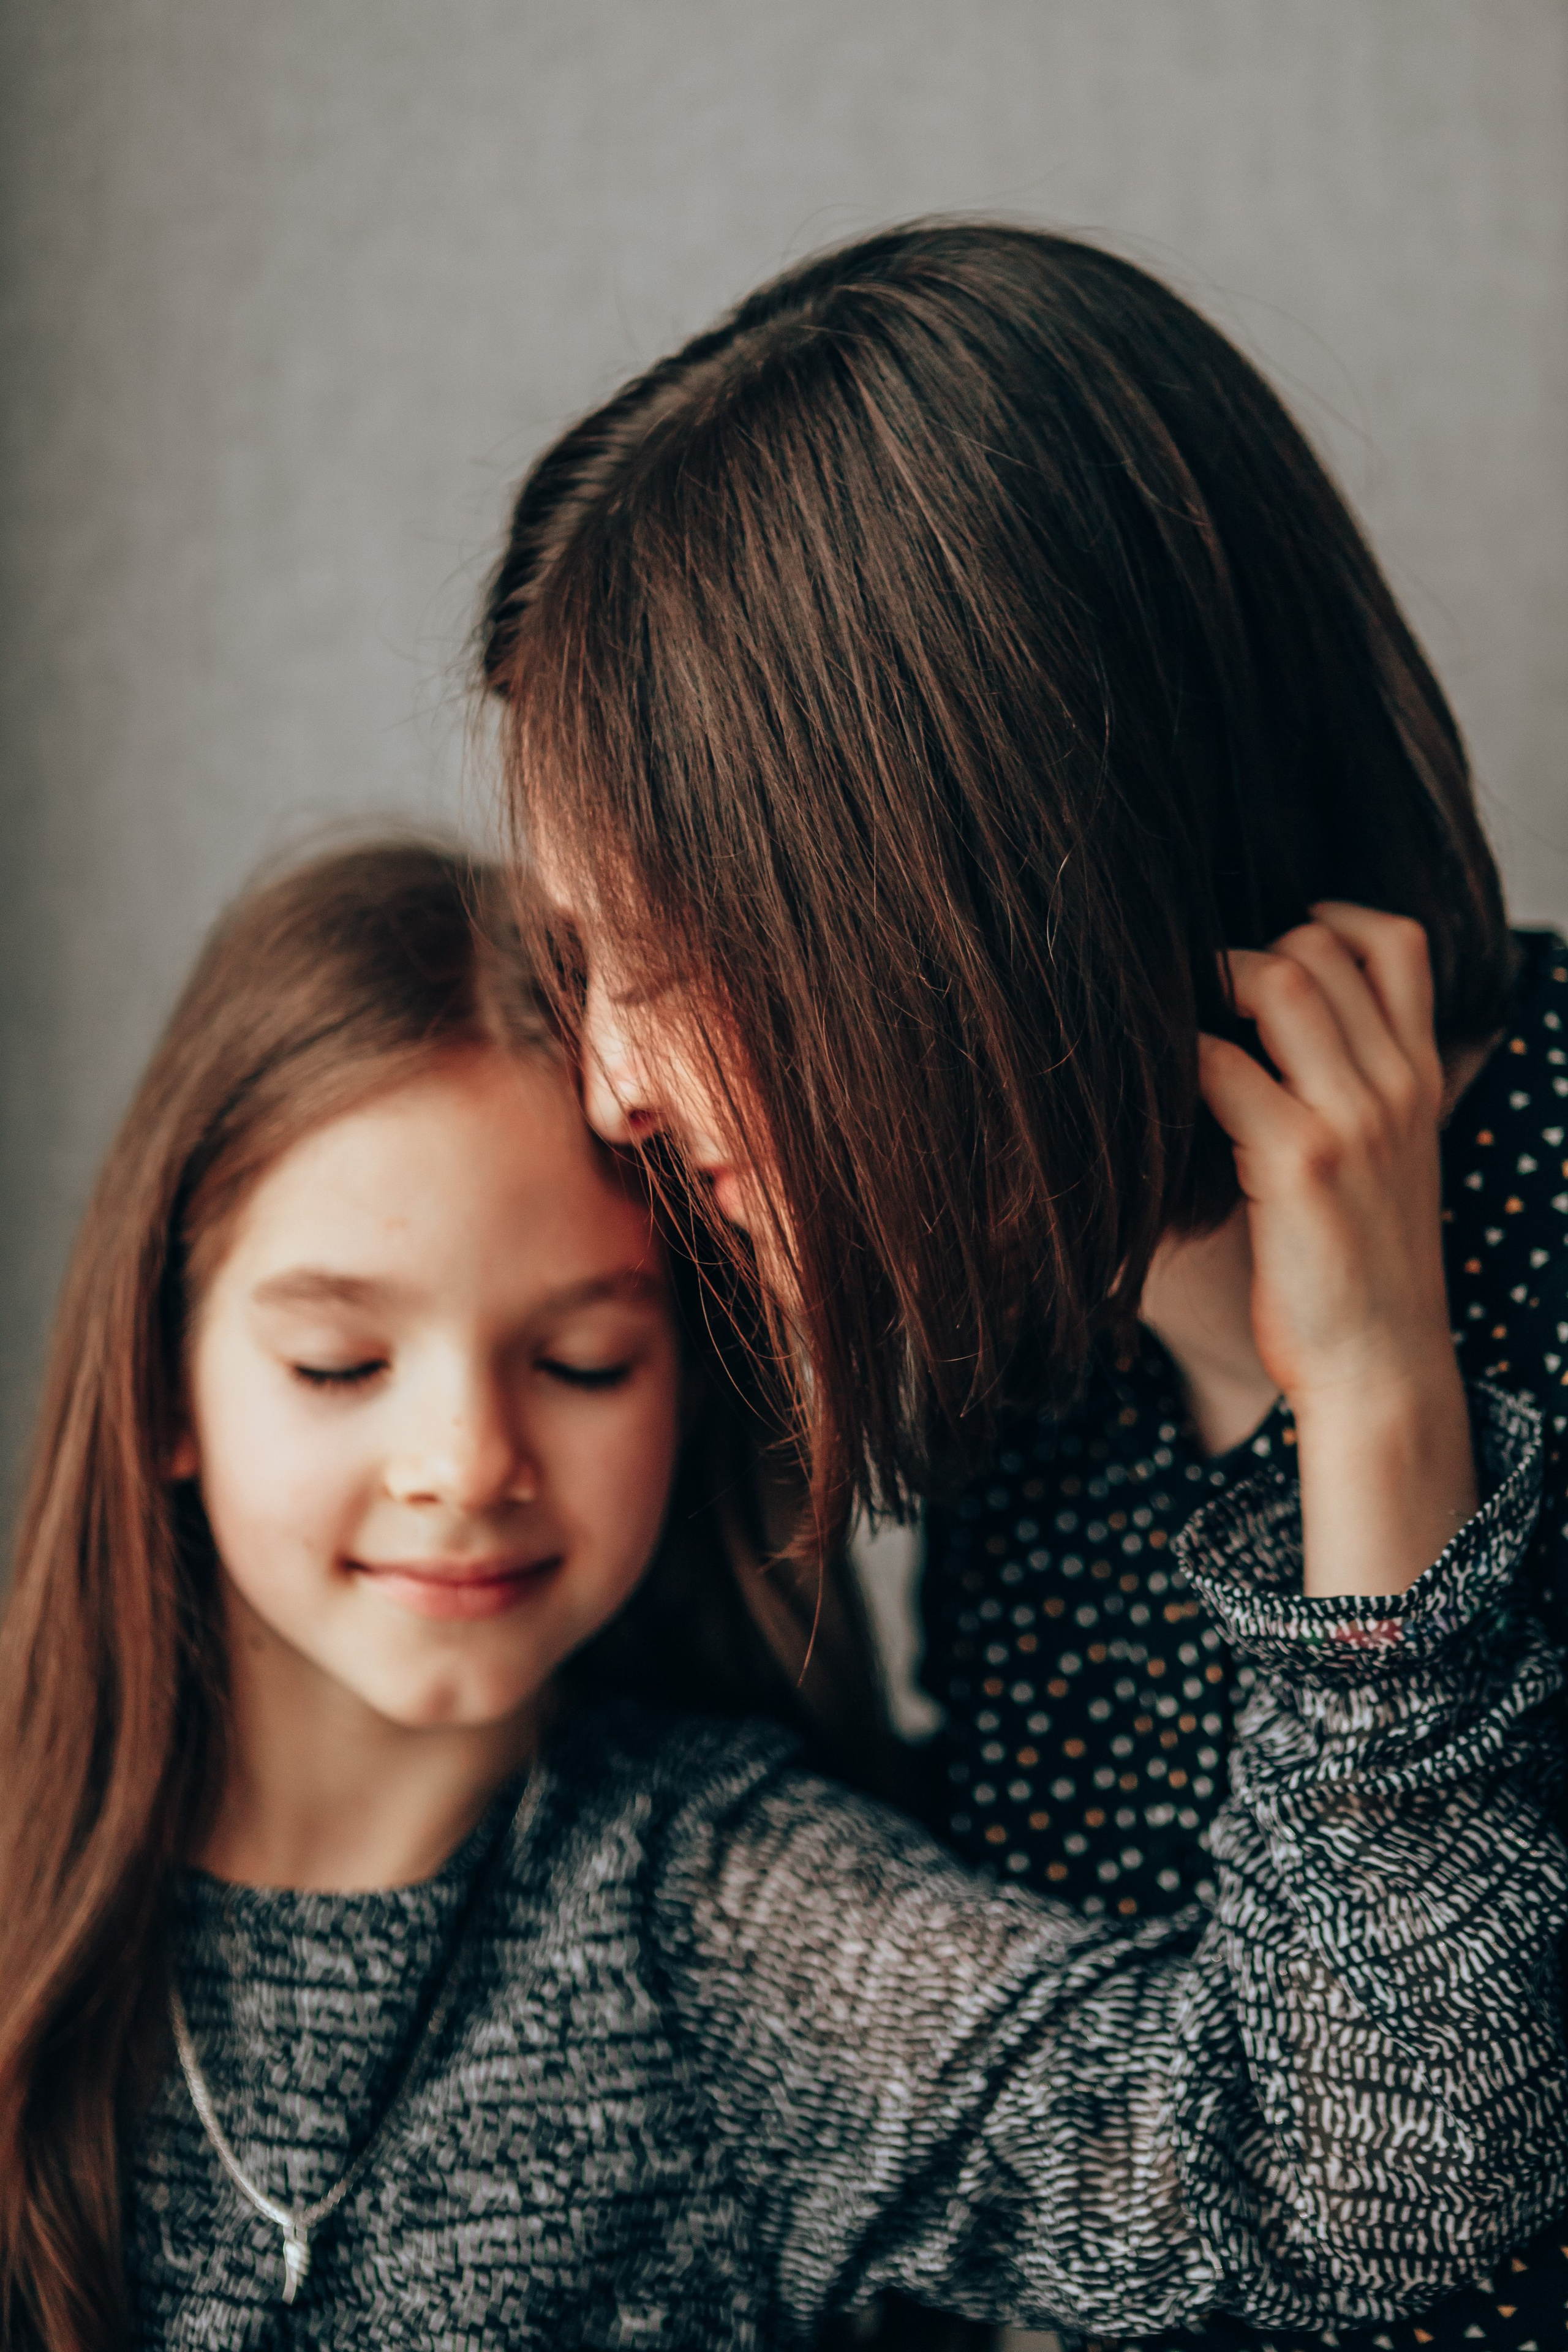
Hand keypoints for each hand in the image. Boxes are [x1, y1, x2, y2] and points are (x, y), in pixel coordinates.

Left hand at [1198, 904, 1476, 1598]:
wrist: (1380, 1366)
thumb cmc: (1362, 1269)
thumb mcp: (1388, 1161)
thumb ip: (1357, 1091)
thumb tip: (1273, 1035)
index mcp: (1422, 1077)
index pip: (1398, 941)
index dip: (1327, 917)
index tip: (1273, 941)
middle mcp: (1397, 1084)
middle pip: (1322, 948)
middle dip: (1247, 952)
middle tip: (1198, 1000)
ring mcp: (1353, 1118)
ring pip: (1281, 983)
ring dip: (1212, 987)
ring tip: (1175, 1027)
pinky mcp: (1299, 1162)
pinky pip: (1222, 1066)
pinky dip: (1178, 1056)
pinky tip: (1156, 1084)